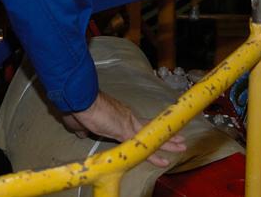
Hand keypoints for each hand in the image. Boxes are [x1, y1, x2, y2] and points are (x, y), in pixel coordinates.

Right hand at [60, 92, 185, 167]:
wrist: (80, 100)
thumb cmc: (79, 109)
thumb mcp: (82, 123)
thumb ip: (85, 128)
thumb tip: (83, 131)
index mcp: (119, 116)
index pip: (137, 125)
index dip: (148, 130)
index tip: (156, 132)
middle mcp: (128, 118)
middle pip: (151, 128)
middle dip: (165, 133)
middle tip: (180, 137)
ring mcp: (129, 124)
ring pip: (152, 136)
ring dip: (167, 142)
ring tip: (181, 146)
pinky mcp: (126, 131)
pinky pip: (143, 146)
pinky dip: (154, 155)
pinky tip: (164, 161)